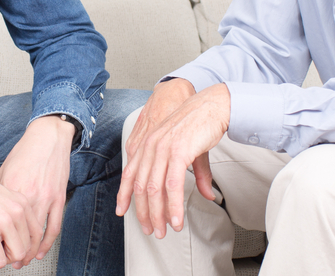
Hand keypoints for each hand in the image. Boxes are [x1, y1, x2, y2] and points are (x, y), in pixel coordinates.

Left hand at [0, 114, 74, 262]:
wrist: (47, 136)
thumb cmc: (25, 151)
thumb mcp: (4, 171)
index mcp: (11, 190)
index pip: (1, 224)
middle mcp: (28, 196)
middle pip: (19, 234)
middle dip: (11, 253)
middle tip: (5, 261)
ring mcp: (45, 198)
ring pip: (36, 235)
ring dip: (28, 253)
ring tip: (21, 261)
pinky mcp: (59, 197)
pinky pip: (54, 226)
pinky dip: (47, 242)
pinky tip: (40, 251)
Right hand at [0, 141, 41, 271]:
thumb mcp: (0, 196)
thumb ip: (11, 212)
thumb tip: (13, 235)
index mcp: (21, 202)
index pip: (36, 233)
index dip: (26, 248)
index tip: (15, 253)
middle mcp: (17, 211)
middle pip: (27, 246)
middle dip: (12, 255)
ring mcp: (4, 221)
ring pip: (17, 256)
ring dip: (3, 261)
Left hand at [116, 83, 229, 238]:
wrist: (212, 105)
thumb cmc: (200, 124)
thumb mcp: (190, 150)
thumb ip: (196, 175)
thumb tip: (207, 195)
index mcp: (147, 143)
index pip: (130, 174)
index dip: (124, 195)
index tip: (121, 212)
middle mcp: (150, 146)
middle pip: (140, 187)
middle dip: (144, 212)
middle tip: (152, 230)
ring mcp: (163, 149)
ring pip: (154, 190)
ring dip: (159, 215)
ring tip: (164, 230)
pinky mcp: (178, 152)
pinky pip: (172, 186)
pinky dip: (173, 207)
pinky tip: (177, 220)